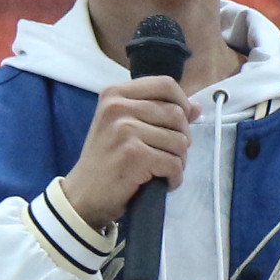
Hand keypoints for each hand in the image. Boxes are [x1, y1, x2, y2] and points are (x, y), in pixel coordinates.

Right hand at [59, 74, 192, 233]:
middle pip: (176, 113)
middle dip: (183, 138)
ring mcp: (124, 130)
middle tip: (170, 155)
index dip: (182, 103)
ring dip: (179, 161)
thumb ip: (158, 111)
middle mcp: (117, 107)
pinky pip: (173, 163)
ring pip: (178, 141)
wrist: (83, 194)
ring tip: (163, 170)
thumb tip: (196, 107)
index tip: (182, 122)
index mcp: (115, 94)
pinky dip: (174, 177)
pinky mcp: (133, 155)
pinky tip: (162, 182)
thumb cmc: (107, 160)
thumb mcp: (124, 126)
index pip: (165, 84)